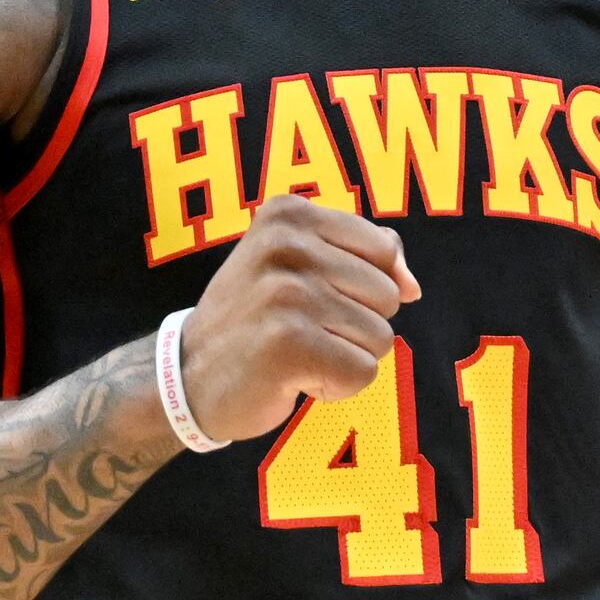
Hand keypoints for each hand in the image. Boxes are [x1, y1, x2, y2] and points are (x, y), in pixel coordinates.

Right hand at [176, 197, 420, 443]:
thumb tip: (412, 286)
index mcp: (289, 214)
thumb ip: (364, 257)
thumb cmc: (254, 318)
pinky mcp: (289, 345)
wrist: (187, 375)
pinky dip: (336, 386)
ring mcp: (287, 294)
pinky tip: (294, 377)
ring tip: (295, 352)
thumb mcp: (297, 263)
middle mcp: (287, 245)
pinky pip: (363, 372)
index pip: (383, 249)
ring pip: (380, 337)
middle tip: (300, 329)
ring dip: (345, 357)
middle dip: (355, 324)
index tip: (315, 296)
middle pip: (387, 295)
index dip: (364, 286)